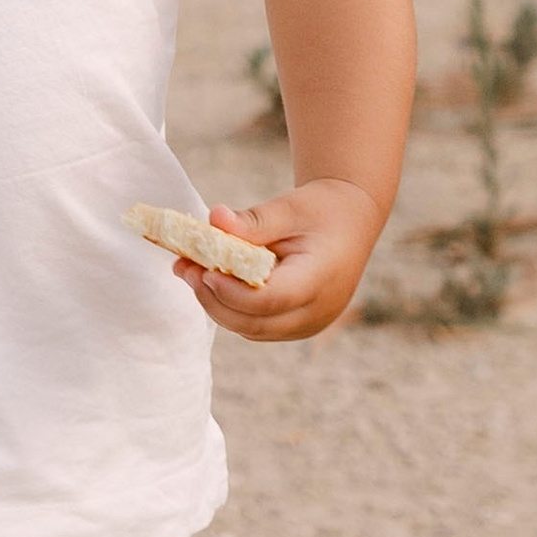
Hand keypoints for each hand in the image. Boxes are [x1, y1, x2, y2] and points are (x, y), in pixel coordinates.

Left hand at [170, 180, 386, 345]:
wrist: (352, 222)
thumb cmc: (322, 210)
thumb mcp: (290, 207)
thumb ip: (253, 221)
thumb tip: (213, 220)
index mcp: (321, 280)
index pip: (269, 300)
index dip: (231, 290)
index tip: (202, 269)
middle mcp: (318, 311)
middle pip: (255, 323)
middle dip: (213, 299)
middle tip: (185, 269)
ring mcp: (309, 324)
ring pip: (252, 329)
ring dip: (217, 305)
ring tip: (191, 271)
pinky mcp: (298, 326)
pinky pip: (257, 327)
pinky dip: (231, 309)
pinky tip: (212, 281)